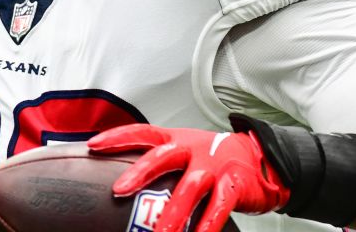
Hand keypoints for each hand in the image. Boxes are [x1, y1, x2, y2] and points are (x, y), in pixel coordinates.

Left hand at [87, 124, 290, 231]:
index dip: (118, 137)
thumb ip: (159, 162)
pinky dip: (207, 224)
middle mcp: (194, 149)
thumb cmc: (215, 158)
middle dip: (140, 172)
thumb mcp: (186, 151)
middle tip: (119, 189)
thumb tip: (124, 181)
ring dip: (173, 212)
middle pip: (163, 155)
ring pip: (190, 188)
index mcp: (178, 140)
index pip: (144, 132)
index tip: (94, 145)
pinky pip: (218, 207)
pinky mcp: (233, 184)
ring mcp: (214, 166)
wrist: (262, 157)